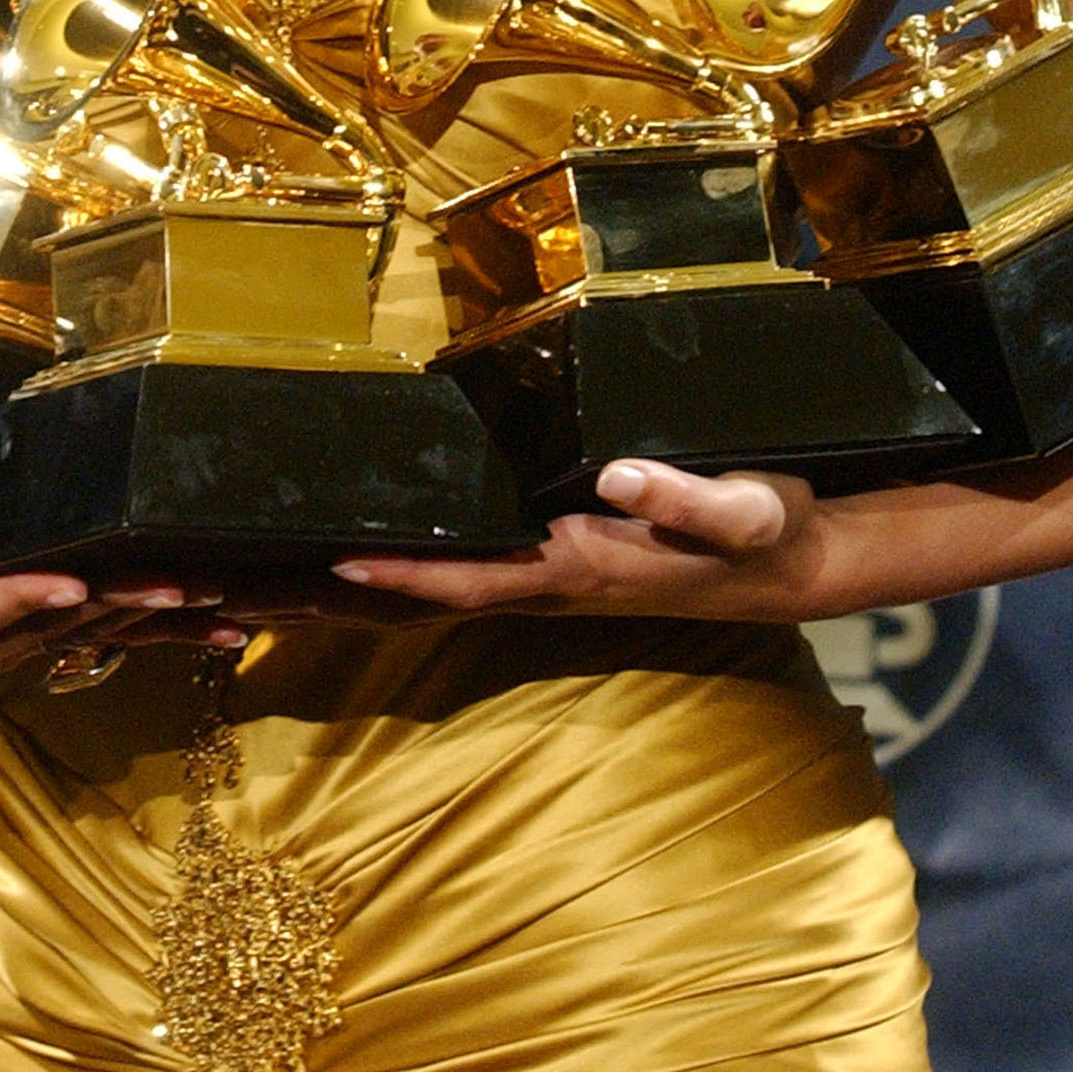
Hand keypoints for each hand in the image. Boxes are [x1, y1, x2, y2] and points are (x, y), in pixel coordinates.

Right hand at [0, 479, 249, 689]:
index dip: (23, 598)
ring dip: (144, 620)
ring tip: (205, 598)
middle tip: (172, 587)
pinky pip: (92, 638)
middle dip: (109, 608)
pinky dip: (157, 634)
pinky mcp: (22, 635)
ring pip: (76, 637)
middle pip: (40, 628)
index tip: (71, 584)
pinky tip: (217, 630)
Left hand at [330, 462, 821, 619]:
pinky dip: (415, 572)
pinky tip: (378, 558)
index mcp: (584, 567)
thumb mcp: (747, 508)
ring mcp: (556, 578)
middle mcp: (557, 581)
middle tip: (276, 587)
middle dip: (359, 596)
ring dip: (375, 588)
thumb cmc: (769, 532)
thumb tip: (612, 474)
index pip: (479, 578)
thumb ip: (685, 497)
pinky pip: (472, 573)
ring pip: (447, 589)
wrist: (796, 564)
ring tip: (291, 575)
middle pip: (437, 597)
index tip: (340, 562)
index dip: (408, 573)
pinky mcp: (564, 563)